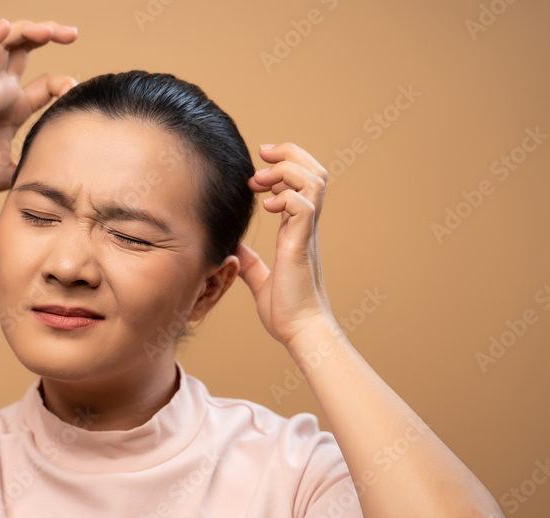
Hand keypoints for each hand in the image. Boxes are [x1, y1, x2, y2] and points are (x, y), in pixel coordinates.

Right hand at [0, 19, 77, 193]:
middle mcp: (2, 90)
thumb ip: (30, 169)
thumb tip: (50, 182)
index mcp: (14, 107)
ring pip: (8, 45)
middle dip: (51, 35)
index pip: (46, 83)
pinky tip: (5, 26)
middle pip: (27, 49)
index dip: (64, 83)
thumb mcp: (12, 172)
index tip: (75, 91)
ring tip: (51, 30)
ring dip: (29, 31)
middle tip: (73, 33)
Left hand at [234, 143, 337, 347]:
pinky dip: (286, 196)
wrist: (301, 332)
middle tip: (262, 154)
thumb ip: (251, 263)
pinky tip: (267, 206)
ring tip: (260, 179)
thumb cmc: (286, 311)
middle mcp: (306, 227)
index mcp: (297, 231)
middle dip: (289, 154)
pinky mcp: (301, 245)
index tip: (257, 166)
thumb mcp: (261, 280)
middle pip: (314, 171)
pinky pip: (304, 205)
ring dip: (286, 170)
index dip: (282, 166)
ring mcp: (307, 234)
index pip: (300, 183)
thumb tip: (236, 248)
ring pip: (314, 180)